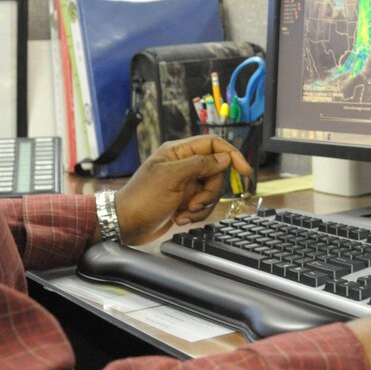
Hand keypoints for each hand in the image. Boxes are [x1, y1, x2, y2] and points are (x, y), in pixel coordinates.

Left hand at [112, 135, 252, 244]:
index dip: (231, 155)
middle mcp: (183, 165)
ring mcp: (185, 183)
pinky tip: (180, 218)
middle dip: (209, 191)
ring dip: (201, 206)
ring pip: (211, 191)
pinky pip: (203, 205)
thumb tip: (224, 158)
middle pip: (216, 172)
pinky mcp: (184, 200)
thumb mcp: (171, 178)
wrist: (125, 225)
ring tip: (183, 213)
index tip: (245, 170)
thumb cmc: (141, 199)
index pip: (213, 144)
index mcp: (178, 152)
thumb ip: (199, 164)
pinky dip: (195, 214)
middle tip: (193, 202)